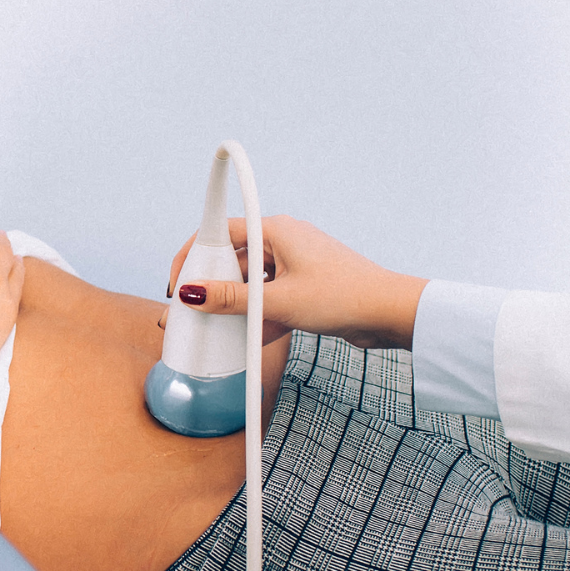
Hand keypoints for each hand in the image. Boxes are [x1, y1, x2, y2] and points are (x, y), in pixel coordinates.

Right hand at [166, 215, 426, 349]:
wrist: (390, 314)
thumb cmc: (343, 296)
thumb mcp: (277, 302)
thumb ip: (231, 300)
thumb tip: (193, 295)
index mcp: (275, 230)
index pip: (219, 232)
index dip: (193, 256)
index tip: (179, 282)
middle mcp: (283, 242)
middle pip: (232, 260)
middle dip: (211, 287)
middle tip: (193, 311)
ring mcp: (295, 264)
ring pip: (250, 282)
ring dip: (235, 306)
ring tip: (218, 329)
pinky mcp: (304, 286)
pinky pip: (269, 297)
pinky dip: (258, 315)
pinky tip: (248, 339)